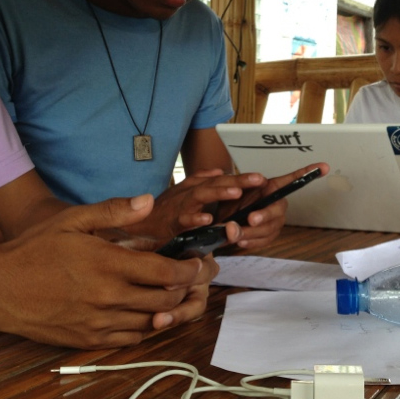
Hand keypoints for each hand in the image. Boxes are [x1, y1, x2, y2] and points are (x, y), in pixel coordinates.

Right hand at [0, 194, 218, 348]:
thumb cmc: (34, 249)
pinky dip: (147, 327)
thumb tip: (149, 201)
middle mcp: (108, 296)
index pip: (166, 272)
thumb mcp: (72, 220)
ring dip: (171, 310)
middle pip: (165, 299)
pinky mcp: (88, 341)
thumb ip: (114, 212)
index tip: (198, 263)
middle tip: (196, 279)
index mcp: (108, 264)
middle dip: (187, 289)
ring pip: (152, 321)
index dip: (189, 269)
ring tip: (180, 296)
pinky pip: (131, 339)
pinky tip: (150, 314)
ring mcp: (98, 322)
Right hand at [125, 169, 268, 240]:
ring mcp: (180, 208)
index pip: (221, 181)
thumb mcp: (183, 193)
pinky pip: (184, 221)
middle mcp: (189, 195)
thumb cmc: (163, 211)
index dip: (241, 178)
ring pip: (201, 197)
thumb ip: (201, 181)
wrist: (136, 227)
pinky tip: (208, 219)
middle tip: (258, 179)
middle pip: (215, 184)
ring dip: (218, 193)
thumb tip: (219, 171)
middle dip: (237, 181)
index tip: (262, 178)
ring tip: (236, 192)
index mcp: (195, 189)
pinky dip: (195, 219)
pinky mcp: (171, 224)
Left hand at [217, 163, 329, 248]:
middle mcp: (276, 204)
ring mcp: (275, 221)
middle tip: (250, 219)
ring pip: (271, 228)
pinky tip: (241, 241)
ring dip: (253, 232)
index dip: (307, 172)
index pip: (292, 179)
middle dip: (265, 214)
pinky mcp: (270, 236)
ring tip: (236, 234)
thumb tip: (239, 200)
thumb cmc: (229, 203)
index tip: (324, 166)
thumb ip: (233, 199)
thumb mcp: (229, 194)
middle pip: (279, 209)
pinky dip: (252, 242)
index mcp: (270, 188)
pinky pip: (265, 241)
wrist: (221, 222)